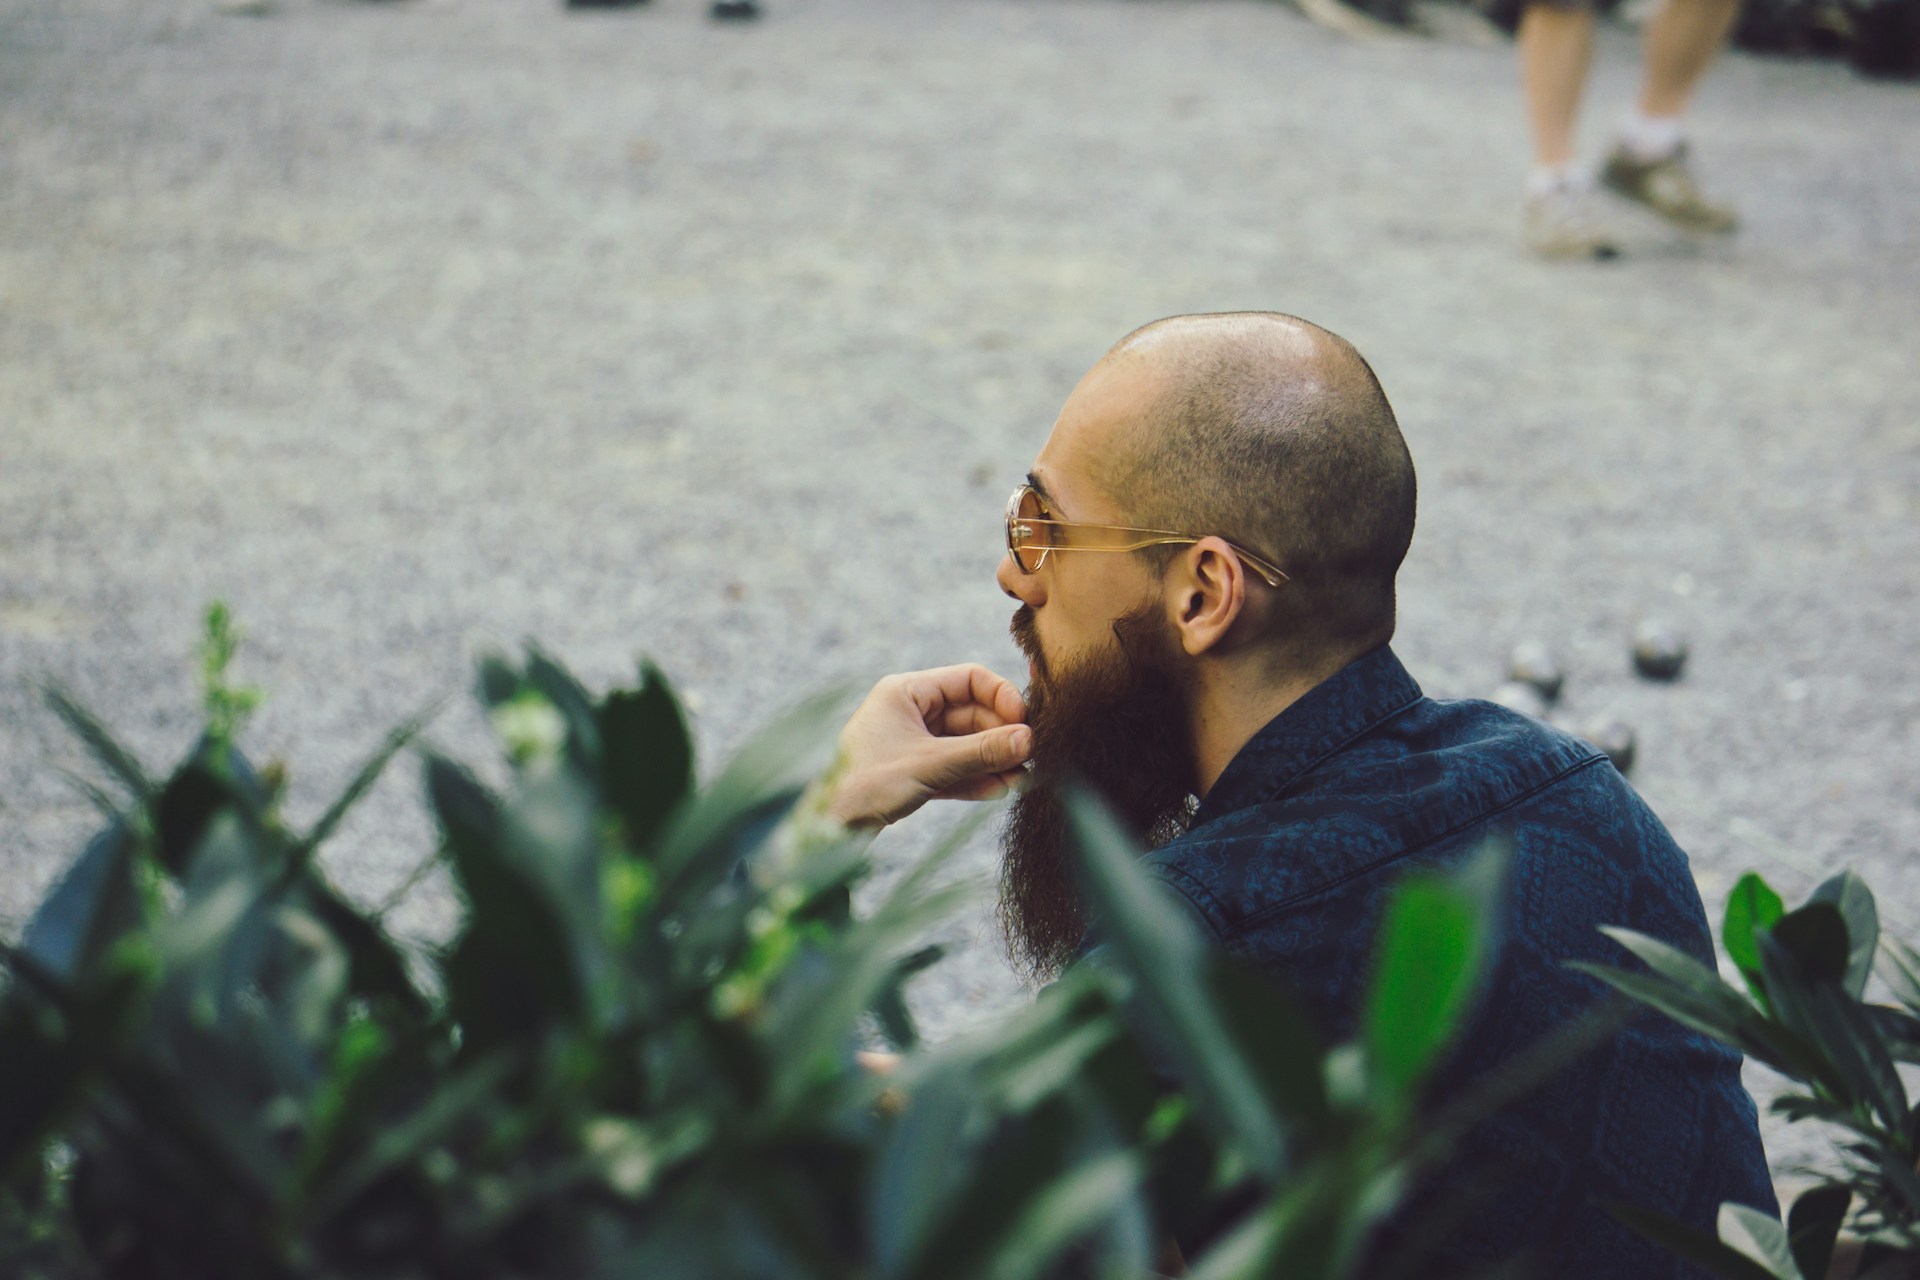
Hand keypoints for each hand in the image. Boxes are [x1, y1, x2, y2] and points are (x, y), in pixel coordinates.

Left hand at [827, 665, 1030, 829]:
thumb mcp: (930, 764)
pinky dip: (975, 778)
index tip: (1025, 722)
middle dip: (1000, 737)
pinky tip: (998, 790)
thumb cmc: (865, 784)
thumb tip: (1028, 740)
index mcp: (906, 691)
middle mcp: (910, 711)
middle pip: (971, 714)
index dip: (1002, 697)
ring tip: (1020, 780)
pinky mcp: (912, 772)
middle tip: (1029, 758)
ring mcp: (912, 742)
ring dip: (992, 761)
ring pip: (965, 744)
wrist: (826, 829)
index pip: (968, 679)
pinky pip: (953, 768)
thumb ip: (981, 752)